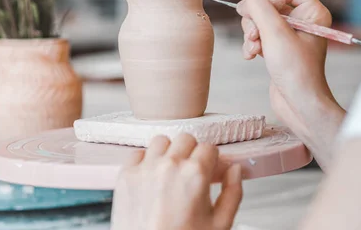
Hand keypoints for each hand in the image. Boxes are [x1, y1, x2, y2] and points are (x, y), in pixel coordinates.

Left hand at [111, 134, 242, 229]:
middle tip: (190, 172)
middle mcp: (169, 165)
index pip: (209, 147)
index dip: (211, 160)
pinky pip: (137, 154)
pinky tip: (151, 178)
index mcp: (195, 174)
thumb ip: (233, 192)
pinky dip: (145, 161)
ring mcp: (145, 168)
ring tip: (170, 173)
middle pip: (186, 139)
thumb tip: (235, 169)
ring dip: (168, 152)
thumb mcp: (220, 225)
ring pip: (161, 141)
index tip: (208, 169)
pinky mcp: (125, 176)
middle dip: (191, 153)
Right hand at [238, 0, 344, 169]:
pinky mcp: (278, 47)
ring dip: (251, 33)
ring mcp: (290, 34)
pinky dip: (251, 44)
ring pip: (260, 18)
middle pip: (268, 1)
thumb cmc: (296, 71)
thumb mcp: (275, 33)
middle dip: (257, 20)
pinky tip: (252, 56)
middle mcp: (303, 19)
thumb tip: (246, 2)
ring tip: (254, 49)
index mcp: (312, 11)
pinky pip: (258, 34)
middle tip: (257, 37)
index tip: (271, 17)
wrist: (299, 104)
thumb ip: (259, 8)